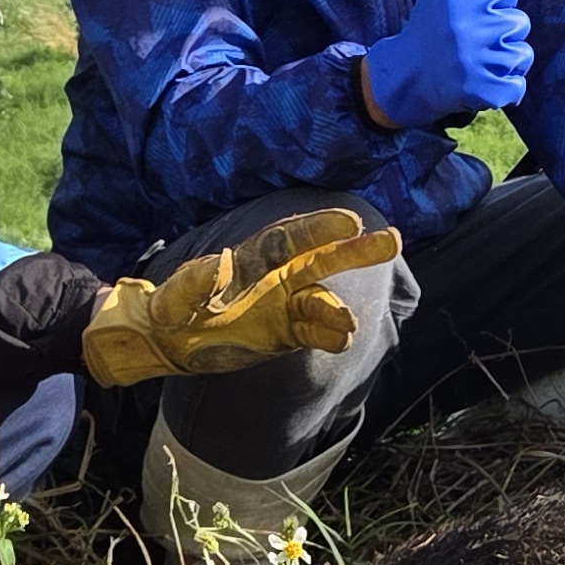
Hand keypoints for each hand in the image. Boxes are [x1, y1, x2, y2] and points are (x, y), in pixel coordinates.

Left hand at [84, 206, 404, 384]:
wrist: (172, 342)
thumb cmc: (171, 311)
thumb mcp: (174, 298)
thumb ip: (196, 281)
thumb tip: (225, 263)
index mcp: (254, 258)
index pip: (292, 237)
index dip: (321, 228)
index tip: (350, 222)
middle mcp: (278, 277)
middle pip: (324, 259)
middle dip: (357, 250)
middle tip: (392, 239)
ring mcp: (286, 306)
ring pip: (323, 301)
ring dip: (338, 309)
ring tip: (348, 324)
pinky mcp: (287, 334)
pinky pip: (315, 333)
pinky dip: (330, 336)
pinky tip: (341, 339)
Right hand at [363, 0, 532, 126]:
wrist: (405, 76)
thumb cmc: (430, 24)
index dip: (494, 5)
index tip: (469, 16)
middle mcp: (467, 24)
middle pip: (520, 23)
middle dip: (501, 34)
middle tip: (471, 43)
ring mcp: (473, 60)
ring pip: (522, 56)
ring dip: (505, 63)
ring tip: (476, 62)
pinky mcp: (480, 91)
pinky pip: (517, 88)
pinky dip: (505, 91)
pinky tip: (480, 84)